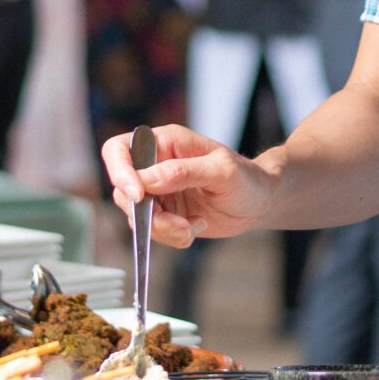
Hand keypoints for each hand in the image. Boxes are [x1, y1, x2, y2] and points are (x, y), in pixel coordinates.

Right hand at [102, 126, 281, 249]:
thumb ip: (182, 173)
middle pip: (123, 191)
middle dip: (148, 215)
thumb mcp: (220, 171)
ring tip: (193, 226)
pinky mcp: (164, 214)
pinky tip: (196, 227)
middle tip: (178, 223)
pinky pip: (152, 232)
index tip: (138, 196)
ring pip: (137, 217)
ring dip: (164, 229)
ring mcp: (158, 192)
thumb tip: (145, 181)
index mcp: (165, 143)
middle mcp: (155, 165)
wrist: (259, 202)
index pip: (118, 150)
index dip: (120, 172)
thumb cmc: (246, 177)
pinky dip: (173, 236)